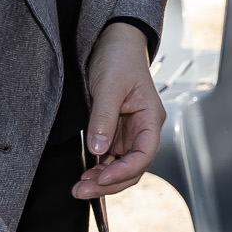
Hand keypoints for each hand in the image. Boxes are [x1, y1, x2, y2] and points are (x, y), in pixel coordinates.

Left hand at [77, 24, 161, 198]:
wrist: (113, 41)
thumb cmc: (119, 57)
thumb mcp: (109, 85)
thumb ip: (104, 118)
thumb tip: (98, 151)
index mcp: (151, 118)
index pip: (145, 154)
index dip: (125, 171)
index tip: (102, 179)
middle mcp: (143, 129)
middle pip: (133, 167)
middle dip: (110, 183)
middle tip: (82, 191)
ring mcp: (129, 132)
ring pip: (121, 167)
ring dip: (102, 180)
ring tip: (80, 187)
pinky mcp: (115, 132)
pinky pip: (110, 159)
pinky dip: (98, 170)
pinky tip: (85, 176)